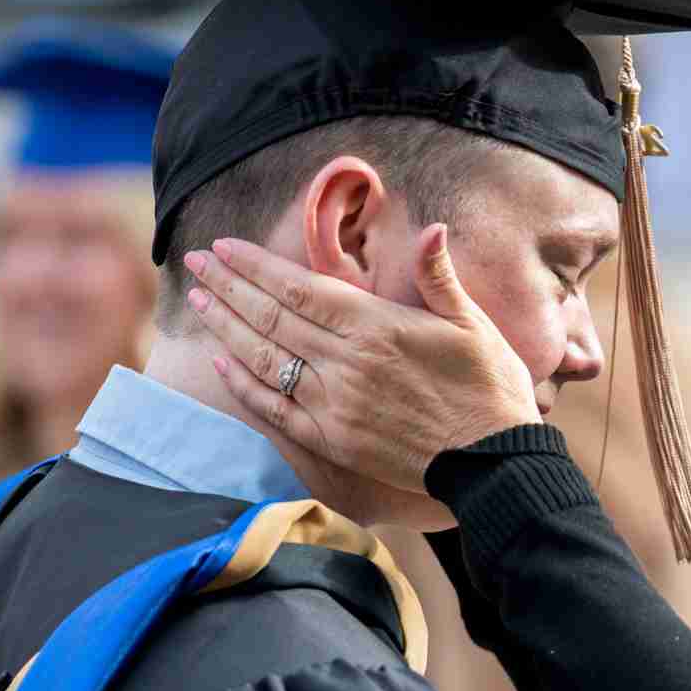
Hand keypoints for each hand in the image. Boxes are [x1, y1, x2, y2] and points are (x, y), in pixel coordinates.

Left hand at [183, 232, 539, 494]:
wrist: (494, 463)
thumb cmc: (490, 387)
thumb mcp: (473, 323)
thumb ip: (439, 276)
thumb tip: (433, 228)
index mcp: (377, 327)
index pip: (299, 288)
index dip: (256, 266)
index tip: (224, 248)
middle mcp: (347, 364)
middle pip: (271, 318)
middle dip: (228, 287)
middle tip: (196, 262)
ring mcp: (335, 405)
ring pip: (264, 359)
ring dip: (226, 327)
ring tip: (199, 300)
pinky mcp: (333, 441)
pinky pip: (275, 408)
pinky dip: (244, 385)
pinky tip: (221, 362)